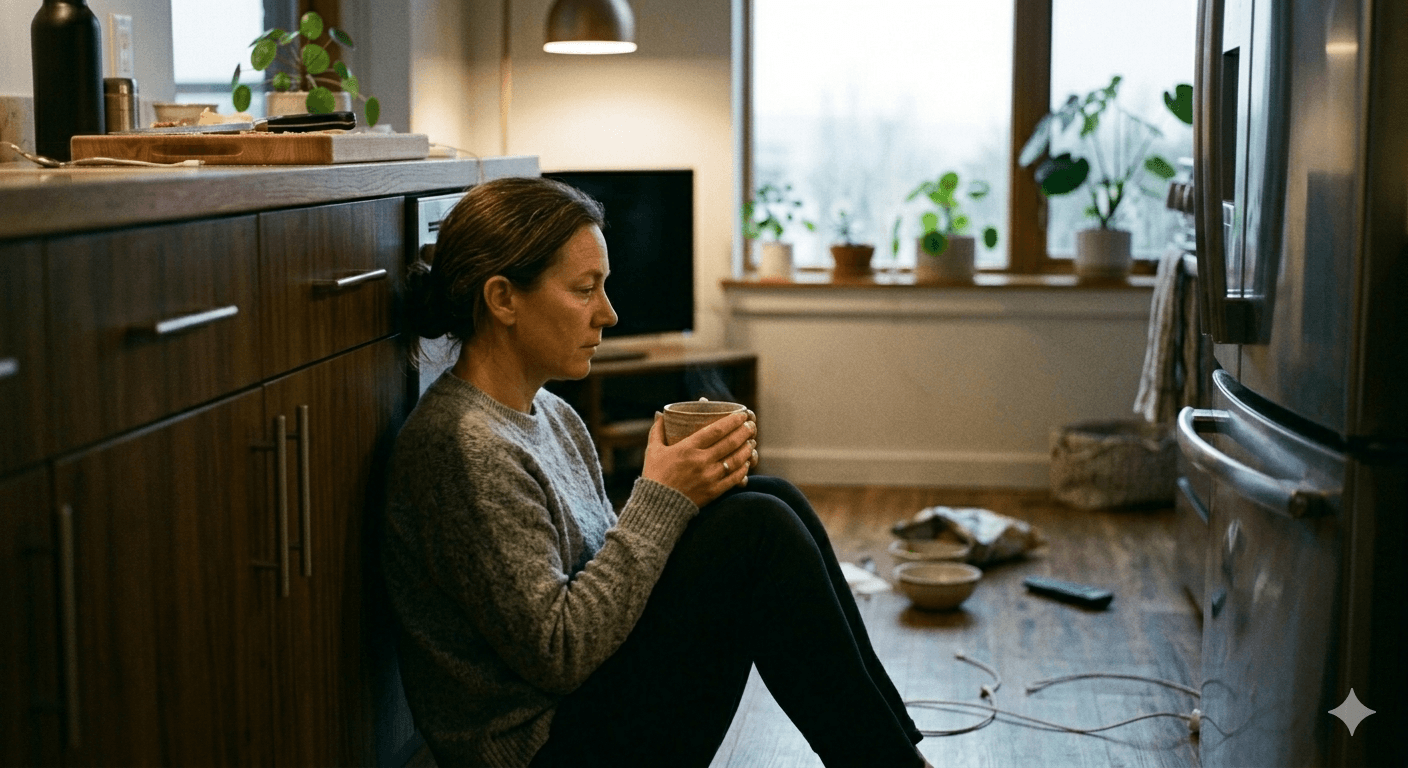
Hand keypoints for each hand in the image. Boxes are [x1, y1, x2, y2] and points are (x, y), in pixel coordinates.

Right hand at [641, 410, 756, 507]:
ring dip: (746, 449)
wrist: (657, 506)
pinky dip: (743, 469)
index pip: (716, 430)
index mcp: (687, 448)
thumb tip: (659, 413)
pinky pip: (734, 478)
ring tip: (751, 442)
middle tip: (751, 426)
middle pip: (730, 443)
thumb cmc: (654, 476)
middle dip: (744, 432)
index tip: (741, 415)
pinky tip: (746, 463)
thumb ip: (657, 430)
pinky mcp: (713, 491)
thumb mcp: (653, 450)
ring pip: (735, 459)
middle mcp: (701, 461)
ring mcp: (709, 477)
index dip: (732, 421)